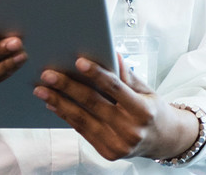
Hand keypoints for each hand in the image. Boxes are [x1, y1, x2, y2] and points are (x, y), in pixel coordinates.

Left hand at [35, 54, 198, 160]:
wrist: (163, 140)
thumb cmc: (153, 111)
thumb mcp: (146, 90)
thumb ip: (127, 75)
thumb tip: (110, 53)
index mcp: (143, 111)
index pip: (115, 88)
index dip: (96, 74)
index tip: (78, 62)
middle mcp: (131, 130)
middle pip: (93, 104)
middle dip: (67, 87)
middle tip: (48, 75)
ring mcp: (118, 144)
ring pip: (83, 119)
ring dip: (59, 103)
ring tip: (42, 90)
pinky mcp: (108, 152)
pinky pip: (82, 131)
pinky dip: (66, 116)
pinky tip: (54, 104)